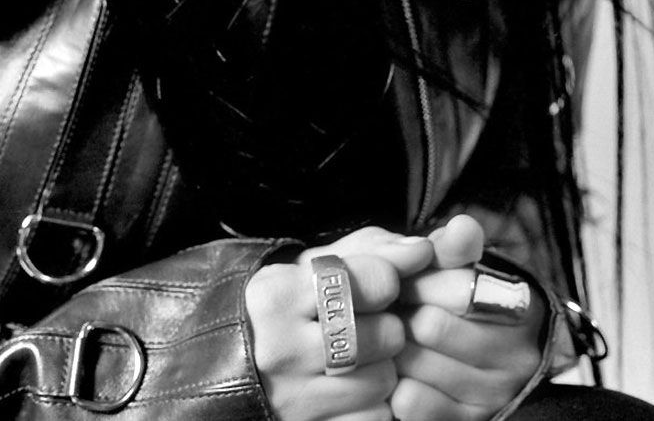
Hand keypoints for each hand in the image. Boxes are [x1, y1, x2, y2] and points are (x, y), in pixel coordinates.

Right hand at [246, 225, 433, 420]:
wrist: (231, 364)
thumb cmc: (289, 303)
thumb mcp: (318, 263)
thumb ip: (374, 250)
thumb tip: (422, 251)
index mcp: (279, 295)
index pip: (378, 281)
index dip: (387, 282)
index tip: (375, 287)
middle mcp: (280, 349)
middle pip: (386, 335)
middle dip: (386, 328)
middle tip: (366, 325)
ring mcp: (290, 399)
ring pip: (383, 381)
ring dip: (381, 368)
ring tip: (358, 357)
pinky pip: (374, 417)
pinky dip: (372, 404)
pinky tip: (351, 388)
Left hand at [391, 214, 547, 420]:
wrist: (484, 352)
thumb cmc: (465, 299)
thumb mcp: (466, 267)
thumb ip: (458, 247)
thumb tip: (461, 227)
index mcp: (520, 305)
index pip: (459, 288)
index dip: (422, 280)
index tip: (405, 278)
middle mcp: (517, 355)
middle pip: (432, 326)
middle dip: (403, 312)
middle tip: (390, 306)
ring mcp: (494, 394)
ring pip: (418, 364)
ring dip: (393, 347)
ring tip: (391, 335)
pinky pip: (413, 402)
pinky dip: (395, 384)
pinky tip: (398, 370)